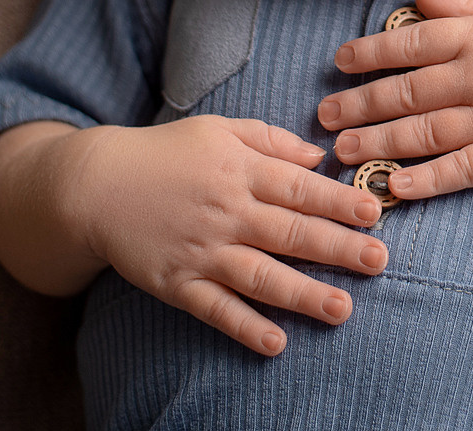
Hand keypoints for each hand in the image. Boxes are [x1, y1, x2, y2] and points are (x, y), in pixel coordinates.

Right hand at [62, 115, 387, 353]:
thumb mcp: (220, 130)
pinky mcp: (177, 283)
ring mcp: (202, 250)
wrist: (95, 184)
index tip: (374, 213)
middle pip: (289, 232)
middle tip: (378, 261)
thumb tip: (319, 157)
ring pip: (260, 276)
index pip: (299, 188)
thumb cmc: (167, 153)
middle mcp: (226, 212)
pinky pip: (215, 309)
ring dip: (302, 294)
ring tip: (342, 309)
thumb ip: (272, 141)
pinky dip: (244, 327)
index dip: (338, 201)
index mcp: (240, 171)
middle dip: (337, 248)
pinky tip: (276, 342)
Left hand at [316, 0, 472, 199]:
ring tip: (343, 150)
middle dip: (360, 103)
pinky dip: (427, 179)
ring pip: (425, 132)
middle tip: (324, 116)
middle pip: (408, 91)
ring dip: (378, 142)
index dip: (370, 52)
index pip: (411, 43)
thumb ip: (461, 4)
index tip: (339, 62)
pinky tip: (395, 186)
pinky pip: (461, 170)